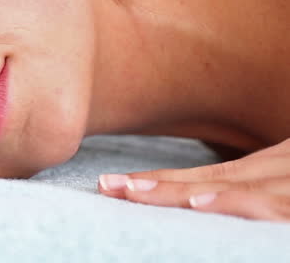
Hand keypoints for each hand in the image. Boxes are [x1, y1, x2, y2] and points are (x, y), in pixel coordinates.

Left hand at [97, 137, 289, 221]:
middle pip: (207, 178)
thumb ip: (259, 192)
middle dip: (153, 183)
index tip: (115, 183)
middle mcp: (276, 172)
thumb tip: (211, 201)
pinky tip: (198, 202)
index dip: (160, 179)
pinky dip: (233, 201)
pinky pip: (268, 205)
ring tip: (130, 192)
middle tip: (104, 185)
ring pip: (228, 187)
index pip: (207, 176)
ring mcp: (288, 187)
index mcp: (270, 169)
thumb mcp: (288, 187)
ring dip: (176, 190)